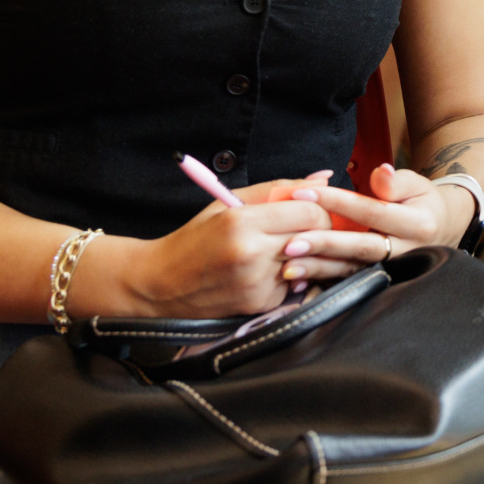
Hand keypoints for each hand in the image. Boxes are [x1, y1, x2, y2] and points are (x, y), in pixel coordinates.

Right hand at [113, 172, 340, 316]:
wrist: (161, 285)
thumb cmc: (195, 239)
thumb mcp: (228, 202)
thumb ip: (279, 188)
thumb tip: (323, 178)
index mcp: (241, 222)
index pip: (310, 212)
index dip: (318, 208)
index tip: (310, 208)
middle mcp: (251, 254)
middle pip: (316, 237)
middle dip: (318, 230)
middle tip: (304, 227)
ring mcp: (257, 283)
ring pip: (309, 261)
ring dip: (304, 254)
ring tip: (279, 248)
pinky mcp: (260, 304)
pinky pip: (294, 284)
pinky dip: (288, 275)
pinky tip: (266, 270)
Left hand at [277, 164, 475, 282]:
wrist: (441, 229)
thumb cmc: (423, 202)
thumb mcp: (417, 184)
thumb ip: (396, 181)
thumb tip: (380, 173)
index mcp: (416, 224)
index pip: (372, 212)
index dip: (338, 202)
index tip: (305, 194)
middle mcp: (406, 252)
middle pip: (361, 248)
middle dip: (324, 244)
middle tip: (289, 242)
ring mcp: (393, 270)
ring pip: (352, 270)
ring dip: (319, 269)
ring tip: (287, 266)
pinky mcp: (378, 281)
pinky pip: (349, 283)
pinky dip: (323, 283)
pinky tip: (299, 283)